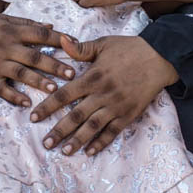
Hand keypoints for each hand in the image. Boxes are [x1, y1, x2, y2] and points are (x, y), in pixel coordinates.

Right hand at [0, 13, 75, 106]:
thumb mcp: (1, 19)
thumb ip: (26, 24)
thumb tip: (52, 27)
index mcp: (10, 30)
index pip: (38, 34)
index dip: (57, 39)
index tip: (74, 45)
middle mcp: (4, 46)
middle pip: (33, 56)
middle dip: (53, 65)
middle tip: (71, 73)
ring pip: (20, 73)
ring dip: (38, 82)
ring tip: (55, 89)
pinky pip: (1, 89)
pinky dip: (13, 96)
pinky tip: (26, 103)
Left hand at [29, 34, 177, 155]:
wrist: (159, 57)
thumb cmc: (129, 49)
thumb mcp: (103, 44)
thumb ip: (80, 48)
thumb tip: (61, 40)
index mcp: (92, 77)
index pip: (64, 95)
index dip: (48, 106)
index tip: (33, 117)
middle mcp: (102, 94)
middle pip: (76, 116)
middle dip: (59, 130)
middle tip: (46, 143)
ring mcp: (116, 106)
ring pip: (93, 127)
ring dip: (78, 140)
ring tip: (65, 151)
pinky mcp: (128, 114)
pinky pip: (113, 131)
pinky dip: (101, 142)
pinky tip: (90, 151)